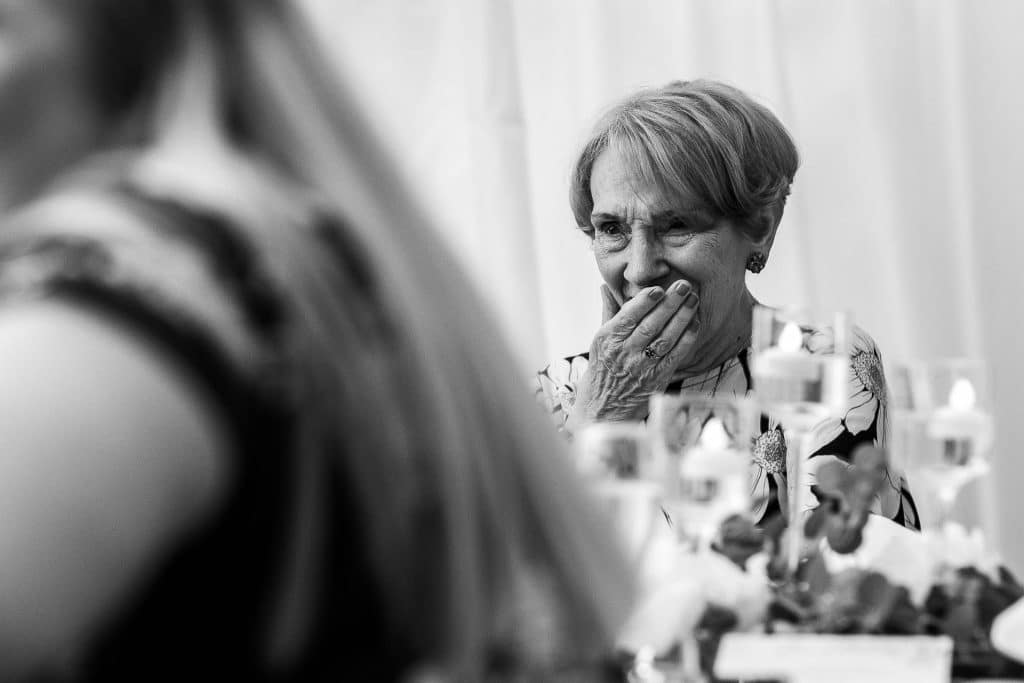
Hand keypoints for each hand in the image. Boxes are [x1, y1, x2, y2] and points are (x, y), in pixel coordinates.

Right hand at [566, 281, 699, 430]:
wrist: (603, 408)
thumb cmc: (602, 370)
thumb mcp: (598, 340)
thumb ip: (608, 312)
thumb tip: (607, 286)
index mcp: (607, 339)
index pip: (628, 316)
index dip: (644, 302)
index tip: (658, 289)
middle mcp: (624, 353)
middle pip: (650, 325)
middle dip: (669, 303)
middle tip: (684, 286)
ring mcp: (641, 367)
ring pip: (665, 338)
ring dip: (681, 317)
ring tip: (693, 300)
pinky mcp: (657, 380)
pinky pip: (675, 356)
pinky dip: (686, 339)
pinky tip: (694, 324)